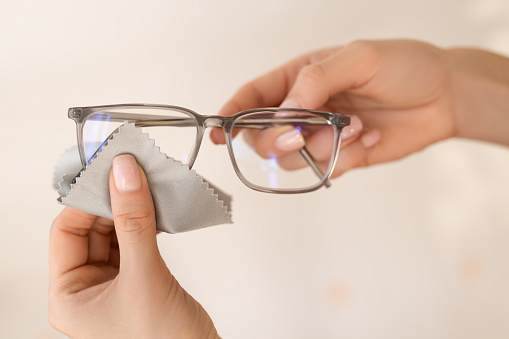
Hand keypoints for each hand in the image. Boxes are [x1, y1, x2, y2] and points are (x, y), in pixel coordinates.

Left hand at [49, 154, 217, 338]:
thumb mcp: (144, 277)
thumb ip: (134, 223)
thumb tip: (124, 176)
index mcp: (69, 296)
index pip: (66, 232)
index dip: (88, 200)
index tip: (110, 173)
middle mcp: (86, 289)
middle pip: (92, 228)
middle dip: (113, 200)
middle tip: (132, 173)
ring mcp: (113, 283)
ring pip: (116, 231)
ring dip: (132, 209)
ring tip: (147, 185)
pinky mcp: (138, 278)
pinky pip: (135, 240)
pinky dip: (146, 222)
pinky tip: (157, 208)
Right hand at [211, 39, 508, 176]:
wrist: (443, 96)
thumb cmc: (402, 65)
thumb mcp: (357, 58)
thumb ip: (315, 82)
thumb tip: (284, 113)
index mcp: (298, 77)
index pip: (251, 97)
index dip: (230, 115)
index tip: (218, 133)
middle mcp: (302, 108)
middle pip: (263, 137)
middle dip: (279, 139)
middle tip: (304, 133)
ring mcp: (319, 135)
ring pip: (293, 158)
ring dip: (321, 147)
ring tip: (354, 127)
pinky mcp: (340, 157)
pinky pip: (325, 168)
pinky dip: (346, 157)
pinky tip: (369, 137)